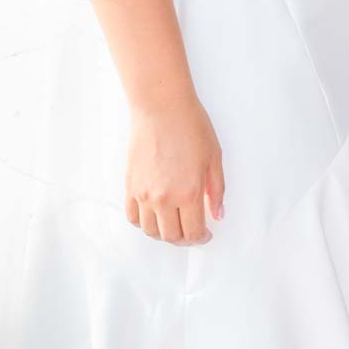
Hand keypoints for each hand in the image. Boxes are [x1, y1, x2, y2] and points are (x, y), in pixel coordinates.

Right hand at [125, 94, 225, 245]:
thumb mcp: (214, 158)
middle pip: (171, 236)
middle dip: (184, 239)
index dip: (201, 239)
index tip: (206, 234)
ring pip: (150, 230)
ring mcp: (143, 194)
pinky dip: (143, 222)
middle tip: (192, 231)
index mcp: (188, 193)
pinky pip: (132, 216)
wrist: (161, 108)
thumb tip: (218, 214)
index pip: (193, 232)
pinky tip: (154, 215)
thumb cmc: (191, 127)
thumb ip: (216, 191)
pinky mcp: (130, 186)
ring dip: (163, 233)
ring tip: (174, 224)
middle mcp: (163, 198)